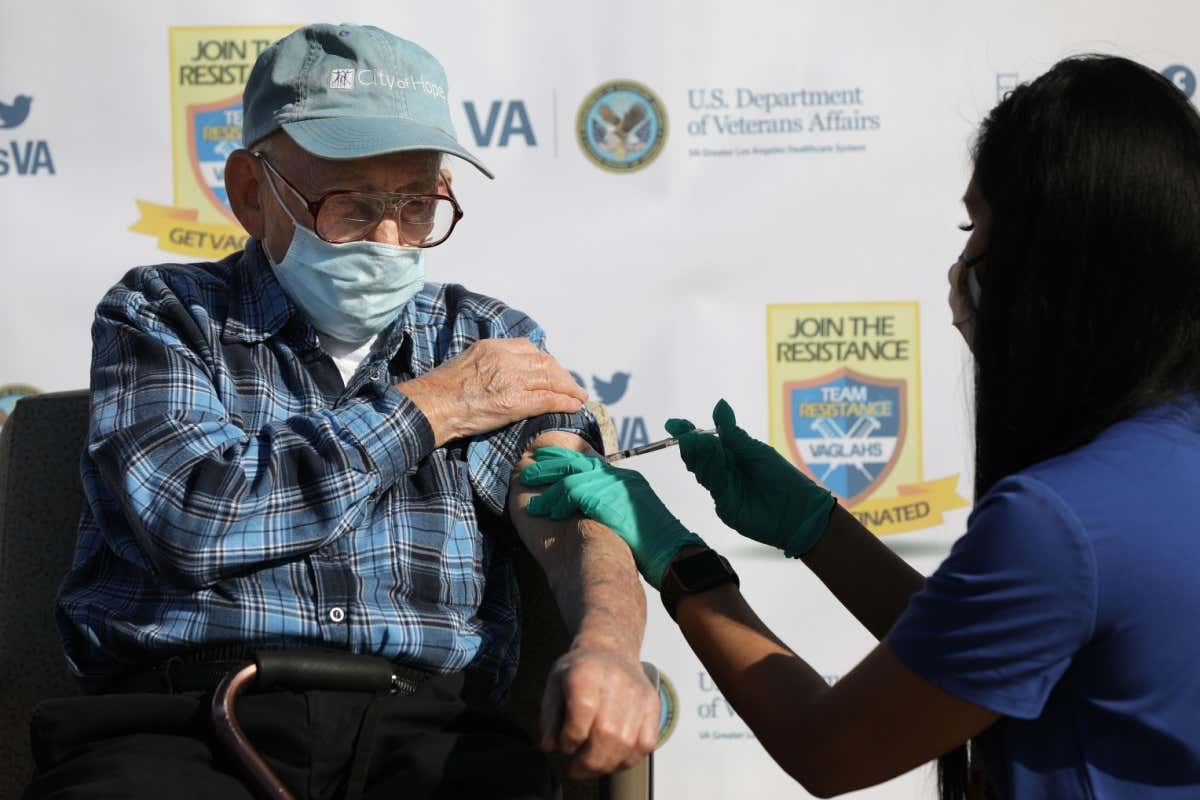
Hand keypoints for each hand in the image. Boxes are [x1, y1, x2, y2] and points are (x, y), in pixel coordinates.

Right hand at [397, 338, 586, 445]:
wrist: (429, 406)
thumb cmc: (439, 390)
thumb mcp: (465, 363)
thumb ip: (487, 363)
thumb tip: (501, 374)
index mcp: (491, 346)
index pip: (529, 348)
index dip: (546, 361)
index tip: (552, 372)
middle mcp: (504, 358)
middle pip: (544, 362)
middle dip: (561, 375)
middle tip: (571, 387)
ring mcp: (510, 379)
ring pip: (550, 379)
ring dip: (569, 388)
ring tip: (578, 397)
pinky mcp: (513, 402)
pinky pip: (547, 399)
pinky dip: (564, 402)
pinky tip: (574, 406)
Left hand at [520, 446, 704, 587]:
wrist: (672, 554)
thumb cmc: (655, 544)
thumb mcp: (634, 515)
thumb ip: (613, 504)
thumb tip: (591, 508)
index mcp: (626, 479)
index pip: (588, 460)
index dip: (564, 458)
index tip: (545, 459)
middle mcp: (620, 477)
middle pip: (576, 462)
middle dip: (549, 467)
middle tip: (528, 472)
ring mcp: (615, 487)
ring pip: (570, 478)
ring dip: (549, 491)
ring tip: (534, 502)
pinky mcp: (608, 499)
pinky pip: (573, 493)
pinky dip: (558, 502)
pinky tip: (548, 513)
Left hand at [539, 645, 659, 778]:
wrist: (611, 650)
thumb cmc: (580, 671)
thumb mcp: (554, 685)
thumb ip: (549, 717)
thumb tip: (550, 746)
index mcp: (586, 673)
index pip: (582, 712)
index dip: (570, 738)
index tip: (564, 745)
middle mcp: (615, 681)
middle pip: (607, 733)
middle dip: (589, 762)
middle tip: (577, 769)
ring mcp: (638, 693)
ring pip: (627, 743)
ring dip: (607, 765)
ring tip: (593, 766)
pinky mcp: (653, 704)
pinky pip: (646, 744)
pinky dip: (630, 759)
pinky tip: (614, 758)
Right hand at [665, 399, 834, 557]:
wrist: (799, 510)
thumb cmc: (783, 478)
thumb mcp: (756, 450)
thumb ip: (733, 433)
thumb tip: (719, 404)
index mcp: (731, 455)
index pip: (704, 443)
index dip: (687, 433)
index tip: (672, 424)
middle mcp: (724, 471)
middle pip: (698, 457)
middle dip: (690, 444)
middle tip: (687, 434)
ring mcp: (723, 489)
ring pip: (703, 470)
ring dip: (699, 455)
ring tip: (697, 441)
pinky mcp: (725, 506)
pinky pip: (713, 485)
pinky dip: (709, 471)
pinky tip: (709, 459)